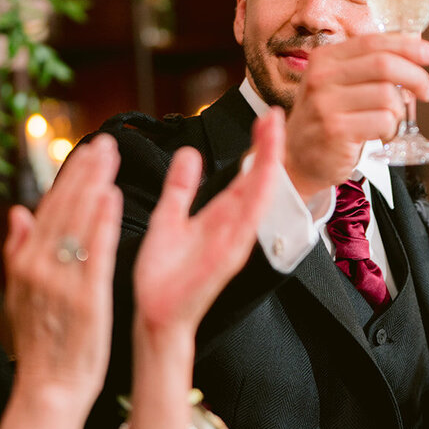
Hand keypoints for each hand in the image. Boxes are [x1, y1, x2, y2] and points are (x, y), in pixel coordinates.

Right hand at [2, 134, 122, 409]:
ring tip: (110, 157)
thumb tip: (18, 212)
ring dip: (93, 185)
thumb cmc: (42, 343)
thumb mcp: (19, 295)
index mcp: (25, 264)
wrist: (49, 390)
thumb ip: (18, 251)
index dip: (68, 178)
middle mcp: (38, 268)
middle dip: (84, 172)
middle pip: (63, 209)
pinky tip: (111, 197)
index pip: (48, 210)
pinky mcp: (84, 299)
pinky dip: (101, 224)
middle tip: (104, 141)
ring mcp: (60, 283)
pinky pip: (93, 254)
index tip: (85, 150)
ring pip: (77, 223)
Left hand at [132, 108, 284, 336]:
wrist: (153, 314)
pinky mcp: (227, 259)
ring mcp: (233, 242)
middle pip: (258, 181)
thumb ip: (180, 188)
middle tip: (275, 114)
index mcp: (219, 216)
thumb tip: (190, 153)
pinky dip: (256, 201)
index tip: (266, 117)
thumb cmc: (162, 275)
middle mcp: (232, 227)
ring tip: (274, 134)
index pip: (245, 175)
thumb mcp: (168, 218)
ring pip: (257, 197)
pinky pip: (246, 225)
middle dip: (269, 148)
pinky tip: (263, 179)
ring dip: (268, 166)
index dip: (257, 147)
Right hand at [284, 34, 428, 198]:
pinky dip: (391, 129)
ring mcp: (326, 104)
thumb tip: (414, 53)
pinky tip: (380, 135)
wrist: (295, 160)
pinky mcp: (336, 131)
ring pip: (387, 96)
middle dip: (415, 76)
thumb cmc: (325, 120)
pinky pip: (383, 121)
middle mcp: (321, 77)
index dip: (408, 46)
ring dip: (399, 111)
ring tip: (390, 121)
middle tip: (427, 91)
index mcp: (324, 59)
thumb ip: (367, 67)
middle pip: (384, 65)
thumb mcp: (337, 84)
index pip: (373, 42)